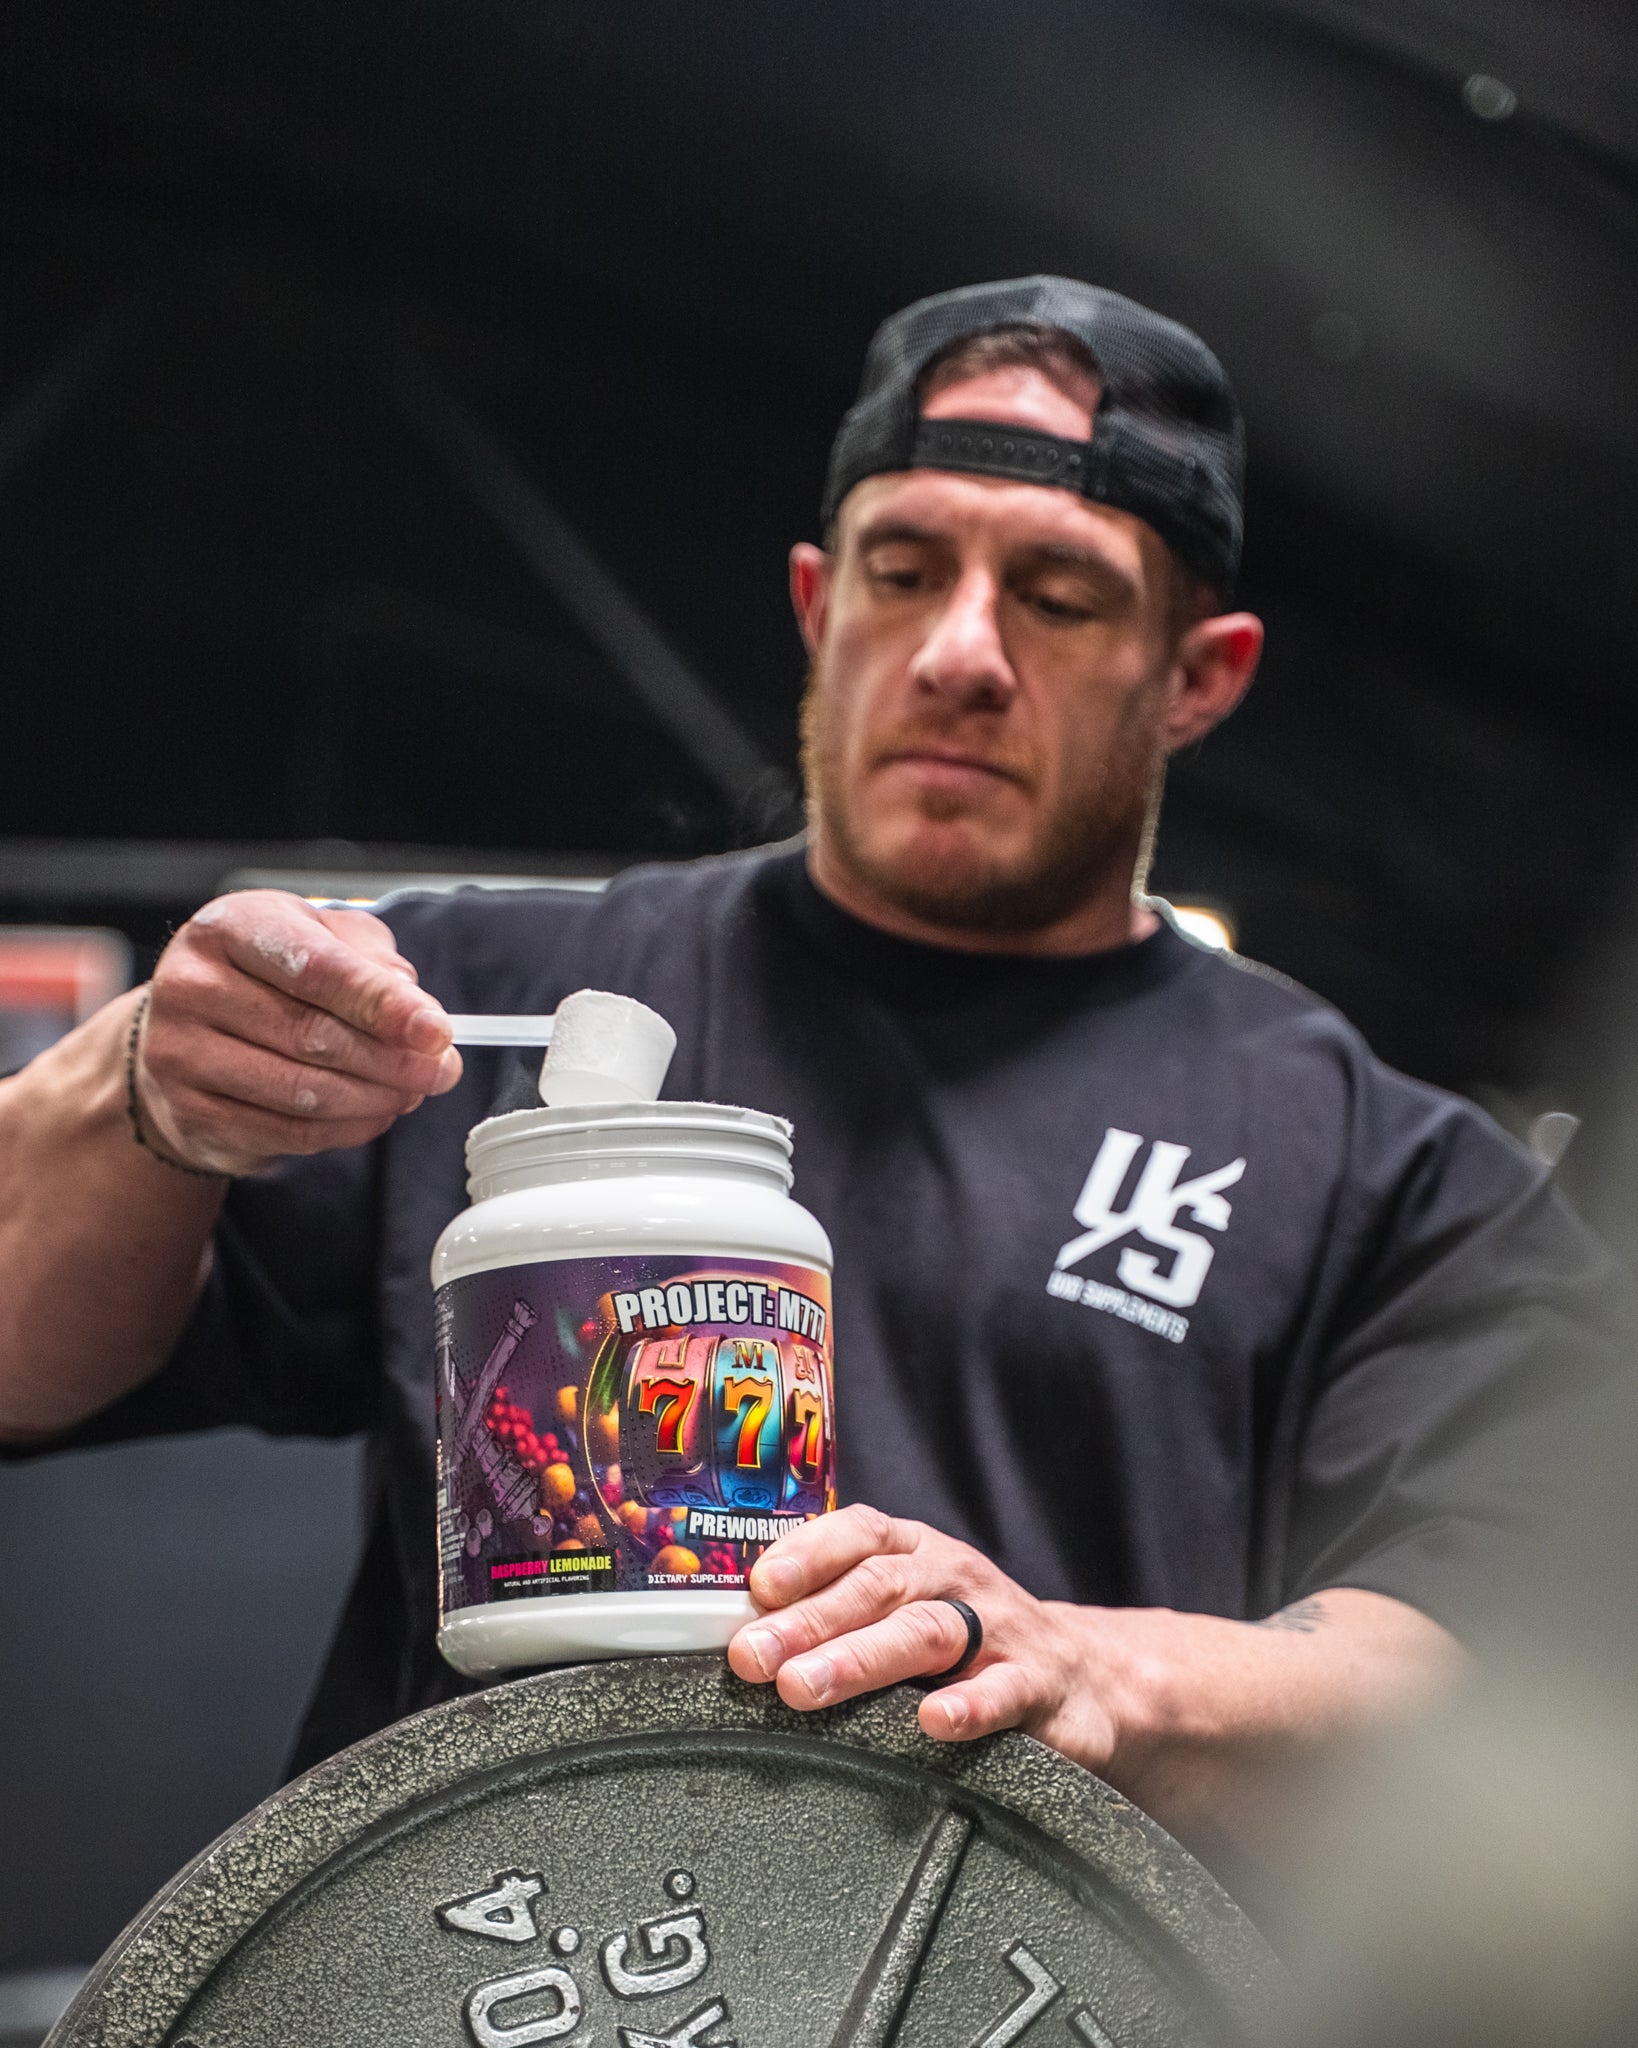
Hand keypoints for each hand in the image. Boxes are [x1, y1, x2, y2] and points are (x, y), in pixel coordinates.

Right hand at [133, 889, 461, 1174]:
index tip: (435, 1032)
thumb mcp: (324, 940)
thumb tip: (420, 1016)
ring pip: (302, 1092)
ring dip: (375, 1099)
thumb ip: (373, 966)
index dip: (382, 1005)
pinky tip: (374, 1114)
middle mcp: (192, 986)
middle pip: (312, 1036)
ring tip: (410, 1092)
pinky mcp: (190, 1113)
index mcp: (230, 927)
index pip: (314, 969)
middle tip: (440, 1071)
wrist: (191, 1029)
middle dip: (392, 1060)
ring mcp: (181, 1054)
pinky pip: (287, 1133)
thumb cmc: (268, 976)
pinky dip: (346, 1129)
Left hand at [726, 1503, 1127, 1766]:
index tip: (756, 1588)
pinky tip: (932, 1722)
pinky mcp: (1039, 1686)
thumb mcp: (908, 1609)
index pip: (858, 1535)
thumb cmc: (969, 1642)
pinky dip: (968, 1707)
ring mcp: (1000, 1629)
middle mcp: (954, 1579)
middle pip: (877, 1589)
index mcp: (916, 1552)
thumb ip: (837, 1613)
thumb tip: (738, 1637)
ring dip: (859, 1659)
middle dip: (808, 1621)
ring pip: (926, 1633)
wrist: (1085, 1679)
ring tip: (804, 1688)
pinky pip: (1003, 1692)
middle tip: (753, 1658)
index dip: (806, 1554)